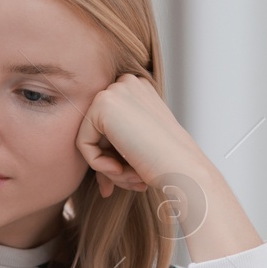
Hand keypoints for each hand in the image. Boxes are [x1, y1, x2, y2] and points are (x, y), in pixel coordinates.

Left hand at [75, 73, 204, 199]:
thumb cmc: (169, 164)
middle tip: (132, 184)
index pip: (110, 127)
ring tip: (132, 179)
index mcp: (139, 91)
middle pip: (98, 132)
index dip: (115, 157)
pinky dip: (97, 164)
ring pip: (90, 138)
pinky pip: (83, 143)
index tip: (129, 179)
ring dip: (107, 168)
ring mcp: (115, 90)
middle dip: (110, 164)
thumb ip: (116, 148)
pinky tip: (120, 169)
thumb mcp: (139, 149)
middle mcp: (127, 83)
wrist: (183, 169)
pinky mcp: (103, 104)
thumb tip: (99, 169)